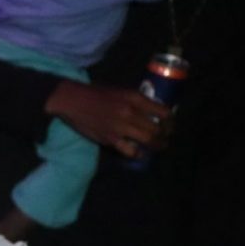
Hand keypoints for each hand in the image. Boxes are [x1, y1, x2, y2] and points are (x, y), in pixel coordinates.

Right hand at [44, 80, 170, 157]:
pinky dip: (138, 154)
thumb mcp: (120, 91)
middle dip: (165, 136)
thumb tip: (149, 110)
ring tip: (158, 147)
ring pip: (148, 141)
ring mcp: (121, 128)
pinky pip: (130, 151)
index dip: (170, 120)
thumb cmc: (96, 93)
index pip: (163, 111)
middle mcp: (131, 113)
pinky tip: (140, 154)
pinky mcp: (110, 139)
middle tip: (166, 138)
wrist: (74, 101)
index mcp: (135, 98)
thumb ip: (135, 101)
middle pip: (157, 129)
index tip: (170, 124)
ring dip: (156, 146)